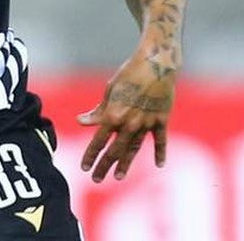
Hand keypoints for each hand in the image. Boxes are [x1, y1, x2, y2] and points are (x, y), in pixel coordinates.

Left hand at [77, 51, 176, 182]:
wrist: (156, 65)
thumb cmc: (129, 74)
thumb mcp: (109, 91)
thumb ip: (98, 110)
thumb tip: (81, 121)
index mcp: (113, 115)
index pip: (98, 141)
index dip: (90, 155)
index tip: (84, 167)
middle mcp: (129, 124)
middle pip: (114, 150)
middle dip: (104, 165)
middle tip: (96, 179)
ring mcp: (147, 124)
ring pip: (134, 149)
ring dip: (125, 164)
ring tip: (118, 176)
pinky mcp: (161, 121)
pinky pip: (160, 141)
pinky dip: (160, 153)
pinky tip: (158, 164)